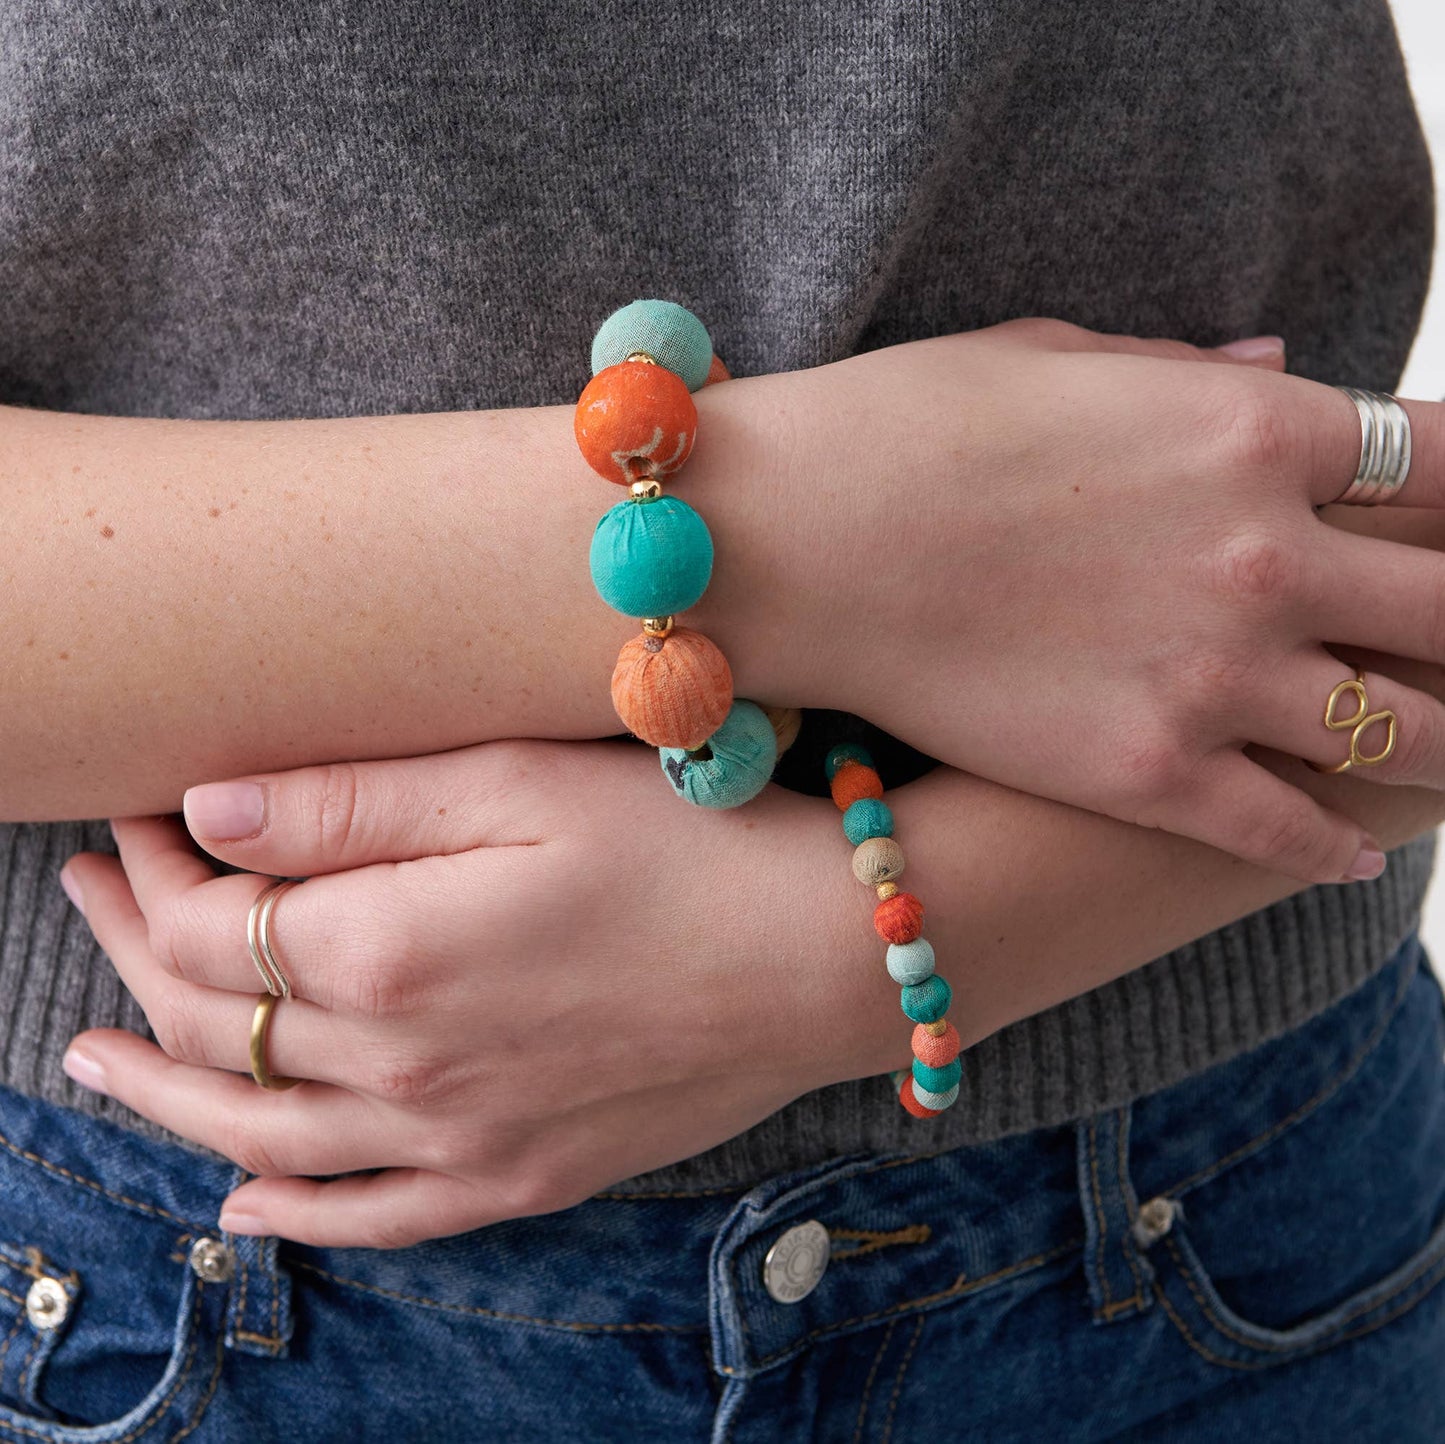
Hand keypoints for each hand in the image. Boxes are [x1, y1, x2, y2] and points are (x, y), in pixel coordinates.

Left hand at [55, 741, 892, 1247]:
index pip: (211, 926)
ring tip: (99, 1061)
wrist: (827, 954)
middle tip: (91, 900)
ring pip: (263, 1136)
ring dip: (167, 1096)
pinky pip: (373, 1217)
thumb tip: (205, 812)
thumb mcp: (520, 781)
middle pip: (220, 1029)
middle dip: (135, 957)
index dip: (155, 870)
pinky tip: (241, 1200)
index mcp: (390, 951)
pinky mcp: (520, 1176)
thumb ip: (353, 804)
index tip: (138, 819)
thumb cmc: (686, 841)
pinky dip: (292, 1212)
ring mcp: (461, 1140)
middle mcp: (404, 1067)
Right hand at [698, 321, 1442, 882]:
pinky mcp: (1148, 775)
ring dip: (1443, 745)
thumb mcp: (1060, 357)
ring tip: (1442, 754)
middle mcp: (1267, 557)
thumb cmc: (905, 425)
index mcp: (1256, 429)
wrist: (791, 541)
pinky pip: (1291, 830)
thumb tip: (1283, 364)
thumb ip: (1194, 371)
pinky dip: (1332, 845)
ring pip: (1410, 736)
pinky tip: (1350, 852)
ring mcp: (1214, 676)